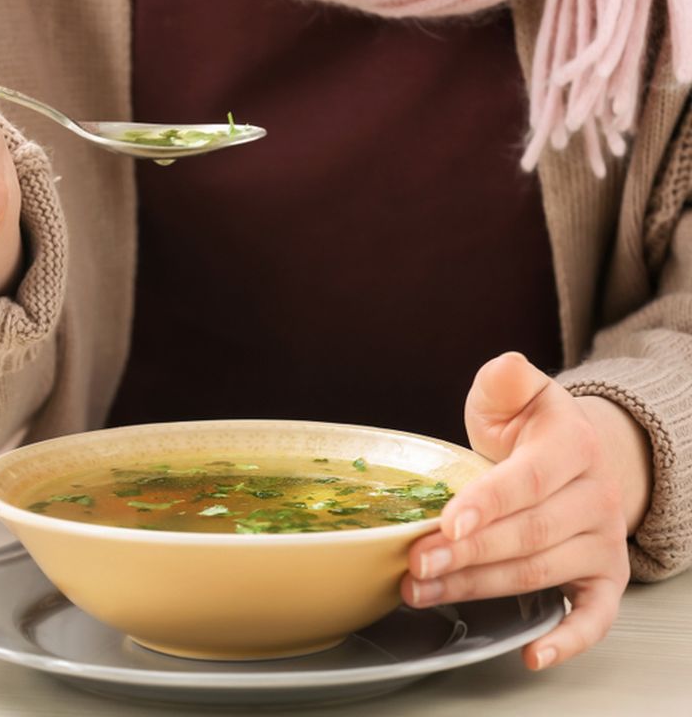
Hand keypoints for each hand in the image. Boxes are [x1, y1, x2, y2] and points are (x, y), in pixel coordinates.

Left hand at [401, 352, 650, 669]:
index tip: (447, 522)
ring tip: (421, 590)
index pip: (528, 480)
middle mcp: (596, 496)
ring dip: (476, 587)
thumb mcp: (514, 395)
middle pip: (527, 534)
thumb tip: (506, 366)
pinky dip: (566, 640)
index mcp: (572, 445)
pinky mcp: (606, 578)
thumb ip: (504, 381)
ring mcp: (603, 541)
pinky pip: (595, 616)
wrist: (579, 457)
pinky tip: (531, 654)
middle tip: (415, 563)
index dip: (486, 503)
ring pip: (538, 573)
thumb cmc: (530, 430)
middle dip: (465, 554)